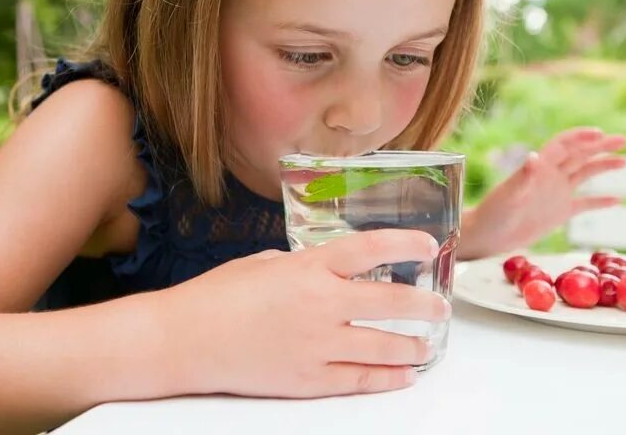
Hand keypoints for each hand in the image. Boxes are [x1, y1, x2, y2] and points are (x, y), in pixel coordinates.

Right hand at [159, 229, 448, 397]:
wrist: (184, 340)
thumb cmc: (216, 296)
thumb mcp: (263, 263)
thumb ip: (301, 266)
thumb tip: (325, 271)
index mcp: (307, 268)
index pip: (370, 249)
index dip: (405, 245)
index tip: (428, 245)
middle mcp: (320, 305)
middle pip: (390, 303)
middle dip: (424, 305)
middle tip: (440, 306)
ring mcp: (317, 345)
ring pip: (382, 346)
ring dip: (412, 345)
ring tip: (427, 344)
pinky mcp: (308, 380)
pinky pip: (359, 380)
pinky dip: (386, 378)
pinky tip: (403, 375)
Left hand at [462, 127, 625, 258]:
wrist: (489, 235)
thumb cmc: (494, 212)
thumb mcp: (508, 194)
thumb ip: (523, 176)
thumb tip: (533, 156)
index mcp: (539, 167)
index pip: (563, 145)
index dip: (581, 136)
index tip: (600, 133)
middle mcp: (550, 176)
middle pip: (579, 155)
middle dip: (601, 146)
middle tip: (624, 139)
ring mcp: (556, 193)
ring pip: (584, 174)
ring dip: (603, 166)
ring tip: (624, 161)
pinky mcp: (559, 212)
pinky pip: (584, 204)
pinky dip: (600, 201)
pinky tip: (617, 200)